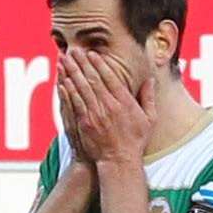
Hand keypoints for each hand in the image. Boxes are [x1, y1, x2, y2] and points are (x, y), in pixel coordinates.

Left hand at [55, 46, 152, 163]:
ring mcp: (95, 115)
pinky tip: (62, 81)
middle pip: (93, 79)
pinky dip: (68, 91)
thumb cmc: (135, 141)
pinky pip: (74, 103)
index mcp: (124, 102)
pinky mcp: (85, 123)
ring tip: (64, 60)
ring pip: (81, 88)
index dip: (100, 64)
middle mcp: (109, 106)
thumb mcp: (149, 118)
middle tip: (74, 51)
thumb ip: (149, 97)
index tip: (92, 53)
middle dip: (82, 63)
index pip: (110, 78)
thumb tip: (150, 79)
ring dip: (71, 73)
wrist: (119, 161)